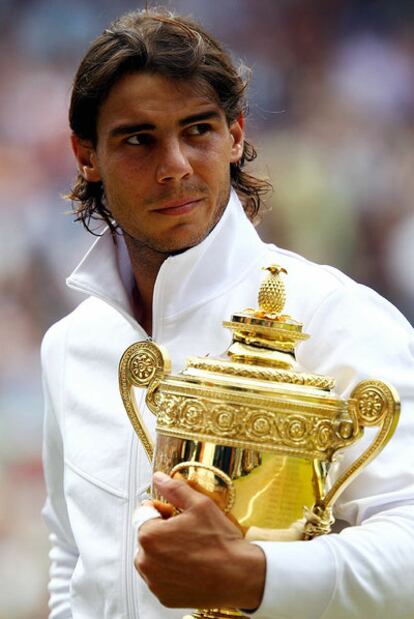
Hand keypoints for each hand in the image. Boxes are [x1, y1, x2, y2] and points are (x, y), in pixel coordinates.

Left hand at [135, 471, 265, 609]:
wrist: (239, 575)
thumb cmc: (220, 542)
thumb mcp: (200, 505)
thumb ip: (175, 489)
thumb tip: (159, 478)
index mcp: (150, 535)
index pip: (144, 514)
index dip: (161, 510)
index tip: (176, 514)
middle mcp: (146, 561)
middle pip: (147, 537)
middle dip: (162, 532)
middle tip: (187, 532)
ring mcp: (154, 582)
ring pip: (153, 558)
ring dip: (165, 552)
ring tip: (191, 550)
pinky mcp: (164, 597)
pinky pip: (161, 578)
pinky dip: (171, 572)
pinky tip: (191, 566)